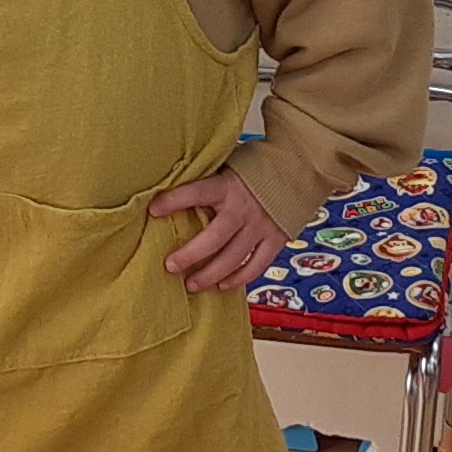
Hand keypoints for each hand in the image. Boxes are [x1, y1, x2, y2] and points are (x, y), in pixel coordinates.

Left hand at [153, 168, 287, 291]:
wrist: (298, 166)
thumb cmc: (256, 168)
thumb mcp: (229, 165)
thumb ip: (209, 180)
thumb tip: (174, 185)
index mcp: (228, 186)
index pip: (196, 193)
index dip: (174, 201)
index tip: (153, 210)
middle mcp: (243, 208)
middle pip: (213, 239)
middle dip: (190, 255)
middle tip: (170, 266)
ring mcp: (261, 226)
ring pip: (233, 259)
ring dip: (210, 275)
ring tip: (191, 285)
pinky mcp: (276, 239)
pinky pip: (256, 265)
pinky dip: (240, 278)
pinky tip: (223, 285)